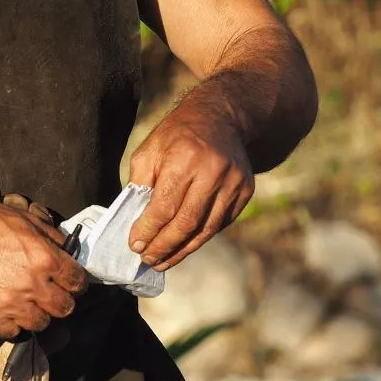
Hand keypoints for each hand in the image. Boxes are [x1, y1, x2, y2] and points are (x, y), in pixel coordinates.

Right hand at [0, 193, 87, 338]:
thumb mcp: (20, 218)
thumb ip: (49, 235)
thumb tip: (67, 250)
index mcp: (44, 259)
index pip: (77, 282)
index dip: (73, 282)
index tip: (67, 282)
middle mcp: (33, 286)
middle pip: (64, 308)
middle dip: (57, 300)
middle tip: (44, 293)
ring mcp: (12, 306)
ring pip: (40, 323)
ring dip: (34, 313)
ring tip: (19, 300)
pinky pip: (13, 332)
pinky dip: (10, 322)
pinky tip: (0, 306)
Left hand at [127, 102, 254, 270]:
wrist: (221, 118)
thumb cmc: (177, 135)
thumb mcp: (149, 150)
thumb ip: (141, 184)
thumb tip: (135, 221)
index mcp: (185, 158)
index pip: (165, 206)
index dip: (148, 230)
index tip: (134, 246)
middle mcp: (213, 171)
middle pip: (186, 222)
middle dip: (164, 246)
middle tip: (147, 260)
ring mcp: (234, 183)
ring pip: (206, 229)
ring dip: (182, 250)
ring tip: (162, 261)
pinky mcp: (245, 191)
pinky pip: (220, 223)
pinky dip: (200, 238)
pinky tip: (183, 246)